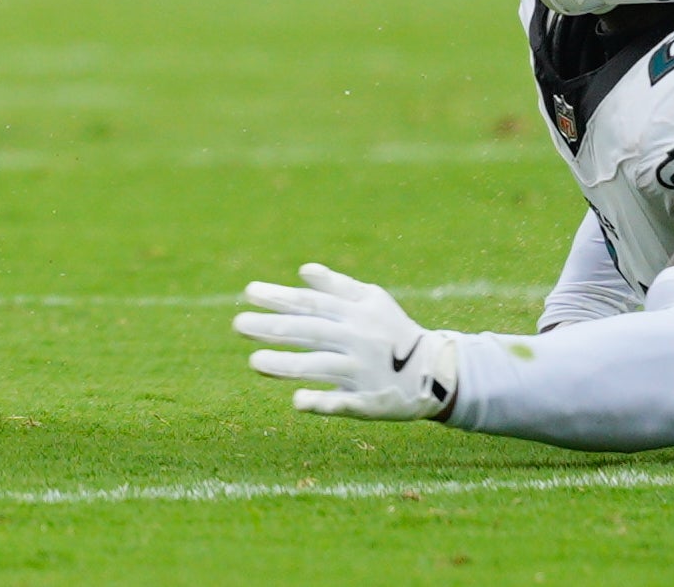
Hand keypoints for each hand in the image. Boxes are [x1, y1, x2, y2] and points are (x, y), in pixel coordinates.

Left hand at [234, 263, 459, 420]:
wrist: (435, 371)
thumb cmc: (393, 331)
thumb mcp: (373, 300)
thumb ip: (338, 286)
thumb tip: (303, 271)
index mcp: (356, 313)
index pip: (311, 303)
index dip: (280, 297)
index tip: (250, 292)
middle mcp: (357, 340)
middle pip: (309, 332)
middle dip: (273, 328)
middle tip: (239, 325)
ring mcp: (362, 372)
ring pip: (320, 367)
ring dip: (287, 365)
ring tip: (255, 363)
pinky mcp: (369, 401)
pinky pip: (343, 402)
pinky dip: (321, 402)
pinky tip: (296, 402)